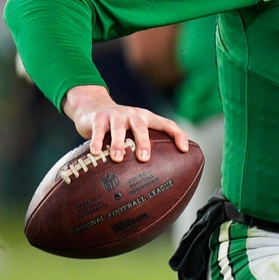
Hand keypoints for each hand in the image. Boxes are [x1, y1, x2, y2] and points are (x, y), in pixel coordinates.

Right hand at [62, 85, 188, 161]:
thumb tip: (158, 173)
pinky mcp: (98, 119)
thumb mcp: (135, 128)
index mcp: (146, 117)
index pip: (166, 123)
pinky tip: (96, 153)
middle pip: (141, 127)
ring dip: (118, 144)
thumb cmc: (120, 124)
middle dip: (143, 142)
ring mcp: (115, 116)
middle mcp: (133, 115)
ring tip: (118, 158)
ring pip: (118, 129)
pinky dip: (97, 142)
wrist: (93, 106)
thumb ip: (144, 144)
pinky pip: (98, 131)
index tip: (184, 149)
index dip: (177, 134)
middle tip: (144, 158)